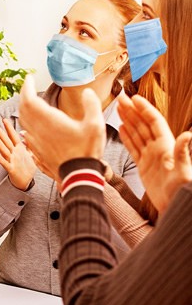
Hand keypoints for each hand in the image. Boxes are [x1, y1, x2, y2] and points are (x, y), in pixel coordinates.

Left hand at [0, 119, 35, 189]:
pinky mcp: (11, 169)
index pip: (14, 136)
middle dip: (1, 133)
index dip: (9, 128)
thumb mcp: (30, 154)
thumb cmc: (27, 167)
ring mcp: (14, 161)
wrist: (26, 182)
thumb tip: (23, 134)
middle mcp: (17, 154)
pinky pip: (4, 163)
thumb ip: (27, 144)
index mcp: (21, 149)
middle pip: (7, 141)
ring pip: (5, 150)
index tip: (4, 120)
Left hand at [18, 76, 105, 171]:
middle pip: (23, 108)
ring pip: (23, 120)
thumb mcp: (95, 125)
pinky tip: (30, 123)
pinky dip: (26, 122)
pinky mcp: (37, 150)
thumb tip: (87, 91)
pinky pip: (26, 132)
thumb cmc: (87, 151)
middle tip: (28, 86)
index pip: (30, 99)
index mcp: (50, 120)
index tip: (29, 78)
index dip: (27, 87)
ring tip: (29, 101)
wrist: (78, 176)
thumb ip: (91, 104)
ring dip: (24, 108)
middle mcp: (39, 129)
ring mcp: (36, 141)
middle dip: (24, 95)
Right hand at [118, 94, 191, 212]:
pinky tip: (121, 129)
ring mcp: (150, 156)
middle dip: (133, 111)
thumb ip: (182, 152)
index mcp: (166, 145)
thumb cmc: (181, 189)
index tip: (134, 98)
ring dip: (128, 121)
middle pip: (143, 124)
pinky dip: (127, 137)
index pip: (154, 122)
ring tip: (119, 109)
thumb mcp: (183, 171)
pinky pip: (133, 148)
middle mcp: (158, 148)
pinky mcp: (143, 166)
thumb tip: (188, 134)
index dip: (144, 109)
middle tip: (121, 99)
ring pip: (137, 134)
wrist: (175, 206)